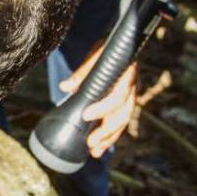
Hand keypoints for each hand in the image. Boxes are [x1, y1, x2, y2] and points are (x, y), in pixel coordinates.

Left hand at [59, 44, 136, 158]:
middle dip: (106, 131)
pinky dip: (110, 136)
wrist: (124, 43)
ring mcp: (131, 96)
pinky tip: (99, 148)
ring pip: (123, 122)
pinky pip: (120, 122)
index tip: (86, 116)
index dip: (103, 108)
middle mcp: (132, 88)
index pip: (117, 96)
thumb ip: (82, 71)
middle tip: (90, 142)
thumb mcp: (95, 54)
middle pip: (123, 115)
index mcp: (125, 75)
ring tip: (94, 152)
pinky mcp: (126, 103)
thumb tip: (64, 86)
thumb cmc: (107, 49)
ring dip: (109, 138)